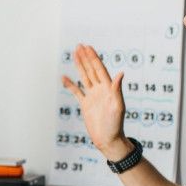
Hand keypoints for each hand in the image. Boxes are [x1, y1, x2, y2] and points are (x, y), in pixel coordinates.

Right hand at [62, 44, 129, 159]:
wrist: (108, 139)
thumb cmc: (115, 125)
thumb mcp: (117, 107)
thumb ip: (117, 89)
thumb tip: (120, 73)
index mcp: (108, 89)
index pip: (99, 69)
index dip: (94, 58)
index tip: (88, 47)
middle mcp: (100, 90)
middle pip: (91, 70)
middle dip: (86, 58)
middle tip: (79, 46)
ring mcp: (93, 96)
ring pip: (84, 77)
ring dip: (80, 66)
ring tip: (74, 54)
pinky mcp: (86, 105)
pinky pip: (76, 92)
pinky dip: (70, 84)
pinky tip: (64, 77)